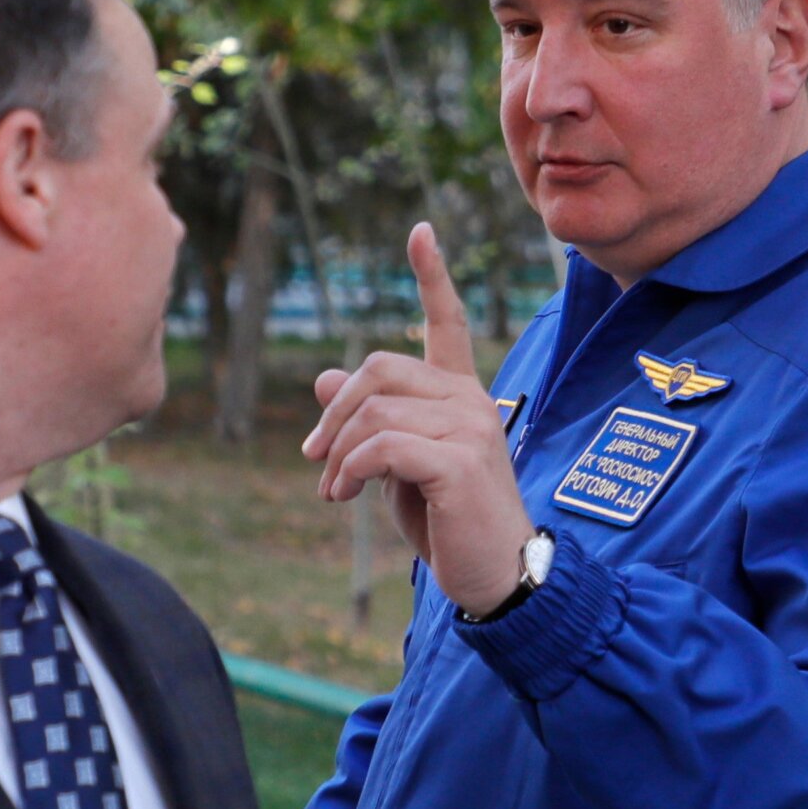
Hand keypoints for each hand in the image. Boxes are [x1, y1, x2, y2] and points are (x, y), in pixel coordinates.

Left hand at [303, 222, 536, 617]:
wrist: (494, 577)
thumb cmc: (447, 521)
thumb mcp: (398, 466)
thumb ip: (370, 421)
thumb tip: (323, 377)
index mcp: (460, 393)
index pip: (446, 322)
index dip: (431, 276)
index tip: (420, 232)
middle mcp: (471, 398)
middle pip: (378, 369)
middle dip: (333, 413)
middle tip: (312, 459)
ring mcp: (471, 426)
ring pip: (374, 411)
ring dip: (336, 454)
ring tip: (333, 492)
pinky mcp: (460, 461)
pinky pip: (383, 446)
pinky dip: (350, 470)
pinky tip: (345, 496)